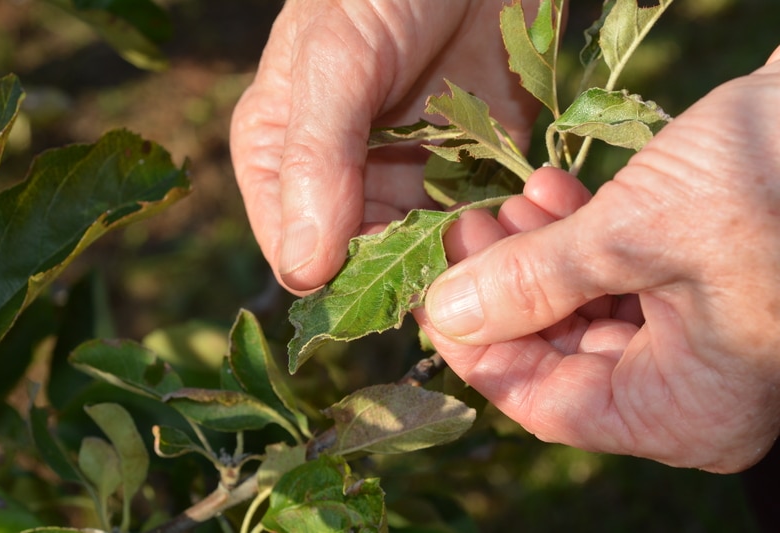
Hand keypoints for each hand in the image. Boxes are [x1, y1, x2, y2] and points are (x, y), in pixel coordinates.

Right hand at [230, 0, 540, 293]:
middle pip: (367, 267)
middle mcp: (339, 185)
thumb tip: (301, 274)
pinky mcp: (464, 173)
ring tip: (497, 225)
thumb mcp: (334, 60)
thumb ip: (315, 160)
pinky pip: (476, 228)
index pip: (298, 254)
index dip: (344, 278)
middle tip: (462, 249)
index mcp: (280, 162)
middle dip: (414, 271)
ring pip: (427, 258)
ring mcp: (405, 182)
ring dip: (463, 258)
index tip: (397, 276)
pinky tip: (522, 212)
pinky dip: (499, 232)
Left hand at [418, 48, 779, 472]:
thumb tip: (446, 313)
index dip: (477, 352)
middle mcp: (687, 386)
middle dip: (504, 290)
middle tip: (462, 233)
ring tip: (501, 204)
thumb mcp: (635, 236)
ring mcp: (693, 335)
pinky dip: (575, 238)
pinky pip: (612, 276)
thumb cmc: (769, 180)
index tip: (430, 298)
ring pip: (578, 309)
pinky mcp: (692, 284)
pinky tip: (547, 191)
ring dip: (535, 256)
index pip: (545, 402)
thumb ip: (533, 281)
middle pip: (557, 354)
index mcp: (684, 410)